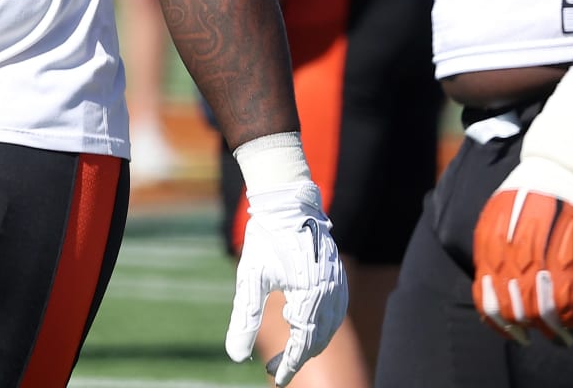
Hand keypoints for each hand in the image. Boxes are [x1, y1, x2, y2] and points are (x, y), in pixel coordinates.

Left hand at [227, 181, 347, 385]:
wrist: (287, 203)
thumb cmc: (266, 238)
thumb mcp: (250, 279)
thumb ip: (244, 318)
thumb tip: (234, 355)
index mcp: (310, 296)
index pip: (303, 344)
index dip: (290, 365)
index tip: (278, 379)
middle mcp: (330, 292)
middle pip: (319, 339)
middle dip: (298, 357)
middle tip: (276, 368)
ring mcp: (337, 283)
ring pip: (330, 327)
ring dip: (312, 343)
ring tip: (291, 352)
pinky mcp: (337, 274)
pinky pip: (337, 310)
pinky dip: (323, 325)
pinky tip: (308, 326)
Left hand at [473, 159, 572, 344]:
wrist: (559, 164)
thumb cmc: (532, 189)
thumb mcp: (501, 217)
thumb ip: (500, 250)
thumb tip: (504, 286)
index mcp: (488, 243)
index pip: (485, 296)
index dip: (497, 322)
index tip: (511, 333)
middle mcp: (507, 251)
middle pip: (511, 308)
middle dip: (524, 332)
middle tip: (536, 340)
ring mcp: (536, 253)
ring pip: (538, 309)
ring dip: (553, 332)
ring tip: (564, 340)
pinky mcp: (565, 253)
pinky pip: (566, 298)